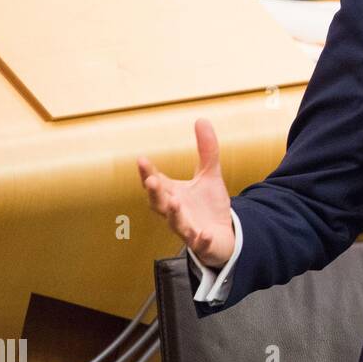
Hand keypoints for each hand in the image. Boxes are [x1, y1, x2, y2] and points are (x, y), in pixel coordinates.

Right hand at [138, 118, 234, 267]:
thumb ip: (206, 150)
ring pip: (175, 222)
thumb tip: (201, 119)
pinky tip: (204, 234)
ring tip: (174, 203)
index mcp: (171, 194)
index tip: (141, 159)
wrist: (221, 235)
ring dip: (173, 213)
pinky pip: (199, 242)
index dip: (147, 172)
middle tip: (151, 180)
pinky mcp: (201, 242)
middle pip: (158, 203)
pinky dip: (201, 240)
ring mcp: (187, 228)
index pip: (155, 182)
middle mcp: (174, 211)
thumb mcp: (209, 174)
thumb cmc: (207, 206)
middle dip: (155, 192)